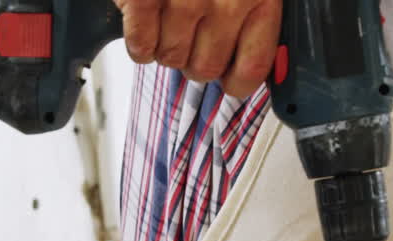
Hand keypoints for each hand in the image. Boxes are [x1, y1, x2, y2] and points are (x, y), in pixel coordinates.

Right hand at [114, 0, 280, 97]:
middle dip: (193, 56)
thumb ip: (252, 8)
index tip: (229, 78)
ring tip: (166, 15)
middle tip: (188, 32)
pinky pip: (141, 46)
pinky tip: (144, 20)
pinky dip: (139, 41)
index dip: (236, 81)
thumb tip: (245, 57)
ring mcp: (185, 0)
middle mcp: (228, 1)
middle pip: (206, 69)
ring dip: (164, 43)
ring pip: (171, 59)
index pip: (252, 67)